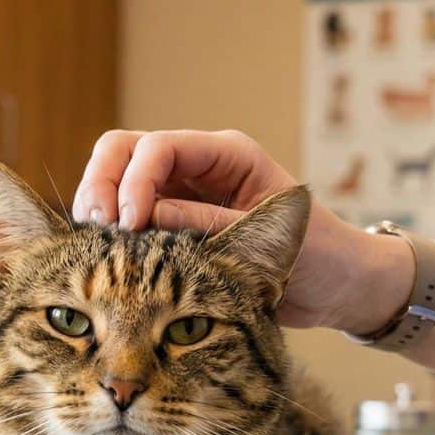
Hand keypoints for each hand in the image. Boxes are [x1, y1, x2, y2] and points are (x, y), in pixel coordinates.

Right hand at [72, 129, 409, 332]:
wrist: (339, 287)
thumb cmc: (320, 258)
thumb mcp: (268, 243)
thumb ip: (208, 227)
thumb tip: (146, 218)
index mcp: (228, 154)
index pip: (160, 147)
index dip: (134, 181)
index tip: (129, 225)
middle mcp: (200, 166)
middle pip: (125, 150)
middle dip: (104, 184)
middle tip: (96, 230)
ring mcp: (182, 192)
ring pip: (118, 179)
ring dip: (101, 206)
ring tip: (96, 245)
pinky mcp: (173, 224)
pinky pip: (129, 215)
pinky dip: (111, 230)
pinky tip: (105, 256)